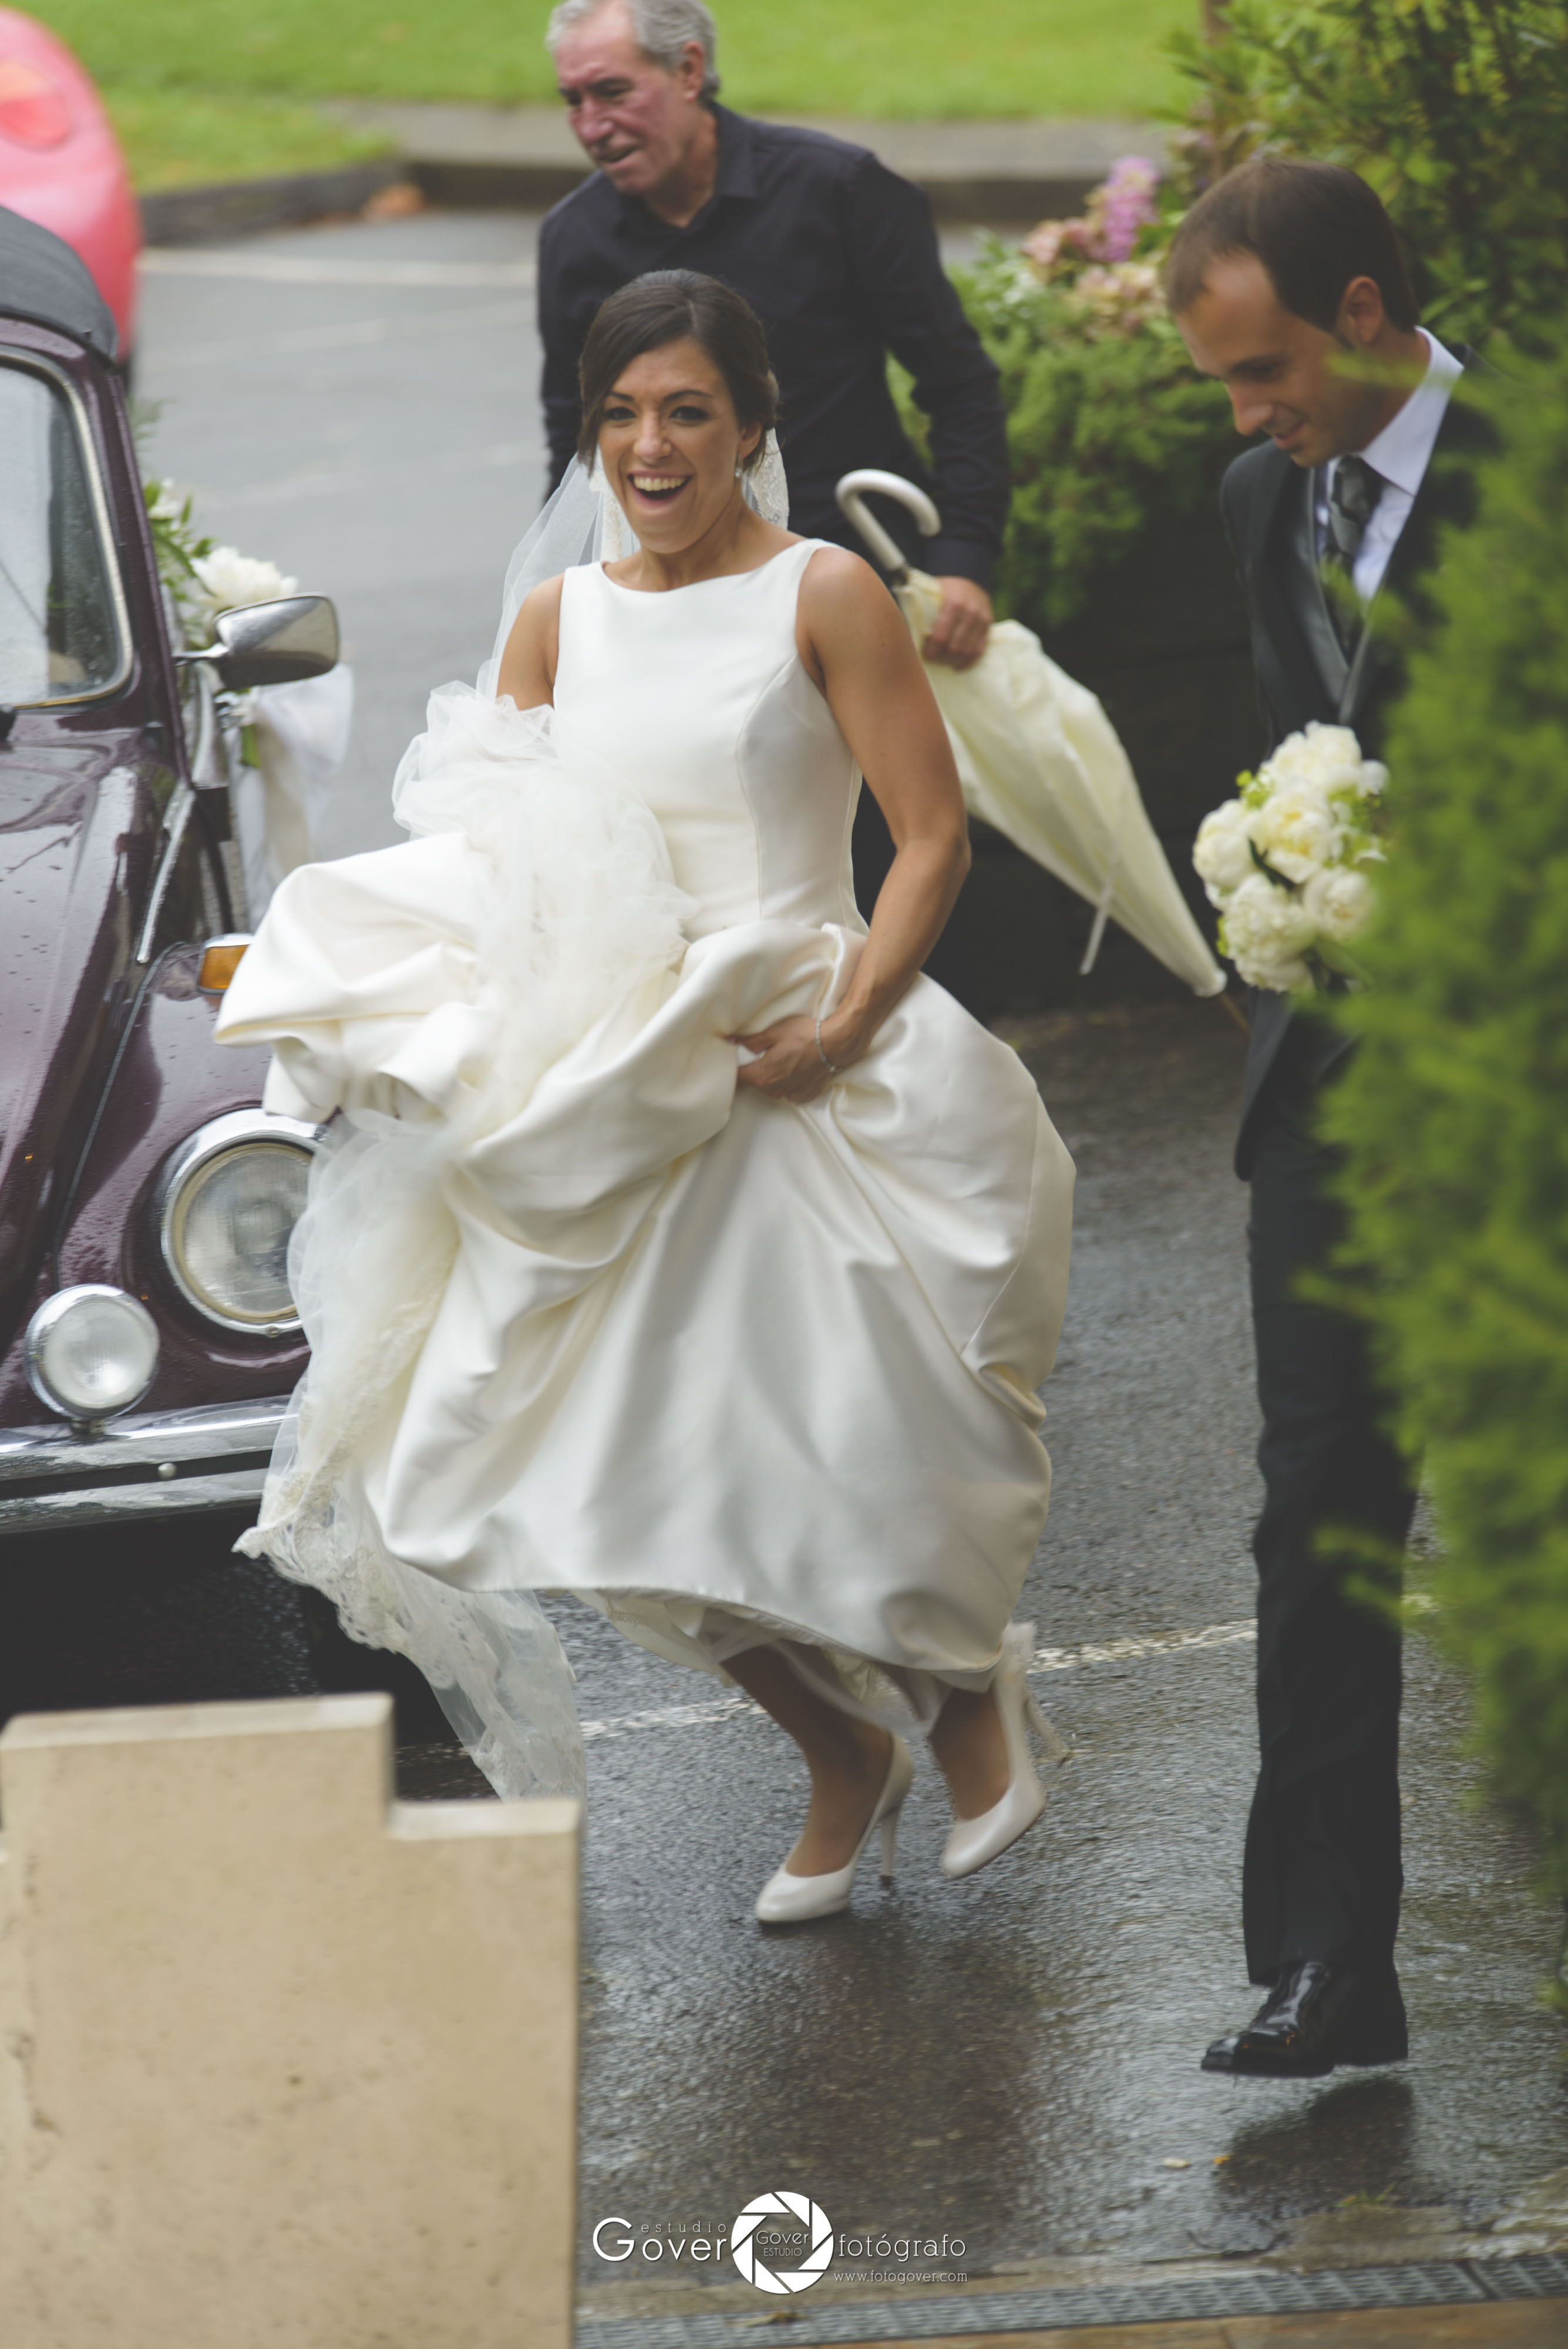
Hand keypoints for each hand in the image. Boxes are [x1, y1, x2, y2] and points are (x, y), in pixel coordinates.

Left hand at [731, 1013, 856, 1102]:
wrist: (836, 1044)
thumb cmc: (805, 1036)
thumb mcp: (774, 1032)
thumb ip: (752, 1041)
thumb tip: (732, 1042)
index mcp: (763, 1075)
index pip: (739, 1076)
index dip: (735, 1067)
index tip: (736, 1058)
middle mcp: (775, 1089)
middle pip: (756, 1082)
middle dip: (755, 1070)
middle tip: (762, 1054)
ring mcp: (791, 1093)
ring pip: (773, 1088)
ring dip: (773, 1078)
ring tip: (782, 1061)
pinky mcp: (806, 1093)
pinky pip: (791, 1092)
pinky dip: (790, 1083)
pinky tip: (795, 1070)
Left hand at [921, 576, 992, 671]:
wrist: (970, 577)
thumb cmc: (945, 588)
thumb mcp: (933, 592)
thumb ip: (923, 608)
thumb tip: (906, 628)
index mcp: (953, 604)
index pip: (941, 636)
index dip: (932, 650)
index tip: (926, 655)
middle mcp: (969, 612)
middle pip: (954, 646)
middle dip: (942, 656)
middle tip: (934, 658)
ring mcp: (981, 620)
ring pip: (967, 650)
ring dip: (954, 660)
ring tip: (944, 661)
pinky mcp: (988, 626)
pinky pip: (979, 650)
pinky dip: (968, 661)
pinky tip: (957, 666)